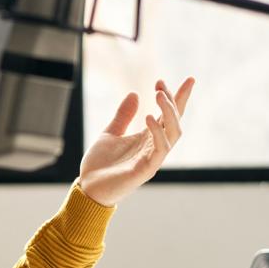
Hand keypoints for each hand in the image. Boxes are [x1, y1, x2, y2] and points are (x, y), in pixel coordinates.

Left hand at [78, 77, 193, 205]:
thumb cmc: (100, 164)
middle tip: (160, 84)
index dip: (176, 98)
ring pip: (173, 133)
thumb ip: (123, 115)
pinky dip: (158, 132)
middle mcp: (154, 147)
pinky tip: (149, 117)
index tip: (180, 78)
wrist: (88, 188)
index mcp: (147, 138)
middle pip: (175, 122)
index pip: (168, 115)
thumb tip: (135, 93)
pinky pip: (160, 150)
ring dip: (169, 112)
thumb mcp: (110, 133)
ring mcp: (152, 159)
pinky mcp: (146, 170)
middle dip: (174, 101)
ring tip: (158, 94)